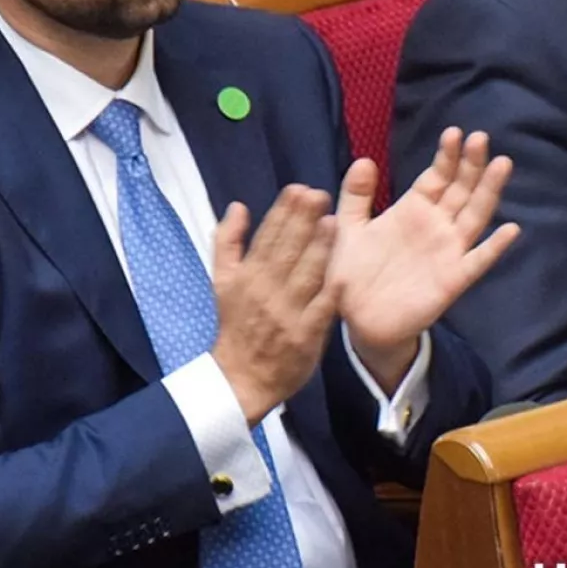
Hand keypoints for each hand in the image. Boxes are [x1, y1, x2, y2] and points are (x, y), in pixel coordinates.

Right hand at [210, 185, 340, 426]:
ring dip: (318, 248)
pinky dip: (331, 290)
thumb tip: (238, 206)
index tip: (298, 189)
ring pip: (305, 274)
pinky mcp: (305, 336)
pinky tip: (345, 271)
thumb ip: (228, 241)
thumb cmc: (236, 324)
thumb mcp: (221, 281)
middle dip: (302, 220)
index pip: (266, 237)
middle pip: (286, 250)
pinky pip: (321, 309)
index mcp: (246, 276)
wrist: (240, 378)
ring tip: (332, 221)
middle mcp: (265, 291)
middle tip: (318, 194)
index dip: (283, 212)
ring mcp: (286, 313)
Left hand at [330, 128, 519, 390]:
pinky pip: (477, 261)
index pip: (435, 177)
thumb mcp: (348, 228)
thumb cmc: (353, 271)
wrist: (357, 318)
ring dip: (488, 191)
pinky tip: (510, 229)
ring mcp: (447, 252)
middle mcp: (435, 227)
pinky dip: (494, 247)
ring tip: (502, 164)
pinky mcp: (452, 280)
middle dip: (471, 165)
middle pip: (460, 190)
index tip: (454, 132)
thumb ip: (355, 195)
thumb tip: (364, 159)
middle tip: (480, 138)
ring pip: (474, 216)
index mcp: (412, 211)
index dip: (445, 156)